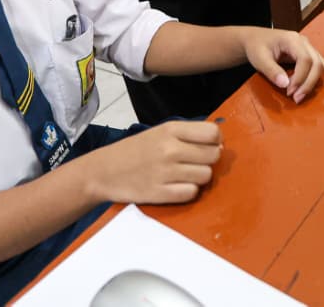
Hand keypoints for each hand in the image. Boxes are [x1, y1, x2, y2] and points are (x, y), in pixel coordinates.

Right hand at [84, 120, 221, 204]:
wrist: (103, 171)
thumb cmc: (136, 150)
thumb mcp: (160, 133)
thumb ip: (188, 136)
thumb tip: (220, 146)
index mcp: (170, 129)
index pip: (212, 133)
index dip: (214, 141)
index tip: (206, 146)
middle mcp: (170, 149)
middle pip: (213, 156)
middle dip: (208, 160)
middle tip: (193, 162)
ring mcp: (165, 172)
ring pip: (205, 176)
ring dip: (198, 177)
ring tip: (183, 175)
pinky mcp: (160, 193)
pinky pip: (191, 193)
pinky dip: (187, 192)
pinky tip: (176, 186)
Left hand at [239, 28, 323, 103]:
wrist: (254, 39)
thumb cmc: (256, 47)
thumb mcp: (259, 59)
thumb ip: (272, 71)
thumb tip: (285, 84)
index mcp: (292, 39)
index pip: (305, 59)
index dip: (300, 78)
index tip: (289, 91)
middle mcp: (303, 42)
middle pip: (317, 63)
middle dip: (308, 83)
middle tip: (296, 98)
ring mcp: (307, 47)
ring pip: (320, 65)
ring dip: (311, 82)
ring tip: (298, 95)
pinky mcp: (307, 54)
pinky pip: (316, 67)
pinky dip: (311, 79)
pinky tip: (300, 87)